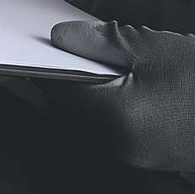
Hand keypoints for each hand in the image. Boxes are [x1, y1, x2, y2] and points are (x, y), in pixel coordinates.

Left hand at [50, 20, 194, 170]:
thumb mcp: (151, 48)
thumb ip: (99, 41)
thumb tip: (60, 36)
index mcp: (113, 118)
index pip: (58, 90)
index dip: (48, 63)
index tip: (42, 42)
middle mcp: (117, 144)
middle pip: (68, 107)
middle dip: (66, 76)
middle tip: (72, 45)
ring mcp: (134, 155)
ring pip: (87, 119)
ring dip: (86, 90)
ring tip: (102, 60)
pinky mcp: (149, 156)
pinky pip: (111, 127)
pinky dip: (107, 103)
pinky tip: (121, 80)